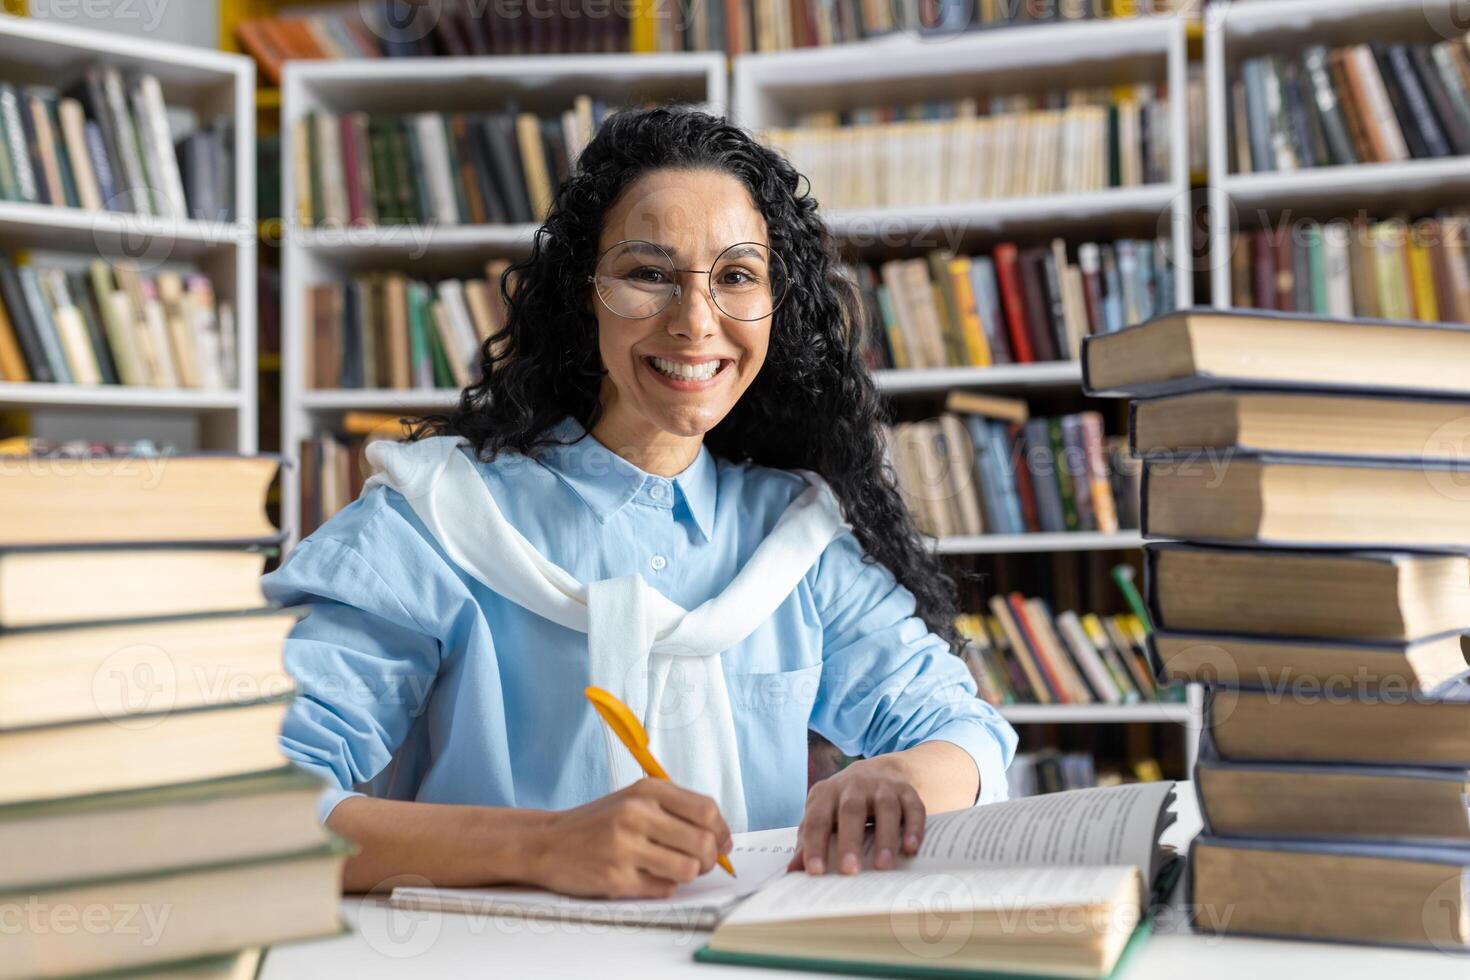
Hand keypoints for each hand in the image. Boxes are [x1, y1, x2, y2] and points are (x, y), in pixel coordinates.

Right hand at [526, 778, 732, 898]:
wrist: (548, 842)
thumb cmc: (599, 823)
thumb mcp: (634, 799)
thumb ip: (675, 810)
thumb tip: (720, 837)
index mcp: (646, 790)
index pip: (706, 810)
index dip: (722, 831)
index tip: (723, 842)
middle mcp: (636, 814)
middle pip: (702, 842)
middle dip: (711, 858)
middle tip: (703, 862)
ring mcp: (625, 847)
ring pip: (688, 869)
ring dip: (688, 874)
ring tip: (674, 870)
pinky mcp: (616, 878)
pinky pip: (664, 889)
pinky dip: (664, 887)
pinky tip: (649, 877)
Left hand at [788, 755, 925, 875]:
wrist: (878, 772)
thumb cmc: (843, 804)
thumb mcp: (824, 816)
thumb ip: (809, 842)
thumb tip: (792, 872)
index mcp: (826, 793)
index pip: (817, 820)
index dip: (815, 845)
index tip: (815, 871)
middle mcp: (854, 785)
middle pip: (851, 810)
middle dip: (850, 841)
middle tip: (850, 870)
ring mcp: (883, 786)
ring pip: (885, 808)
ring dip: (885, 837)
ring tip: (883, 866)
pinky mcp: (907, 791)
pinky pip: (913, 808)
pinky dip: (913, 828)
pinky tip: (911, 849)